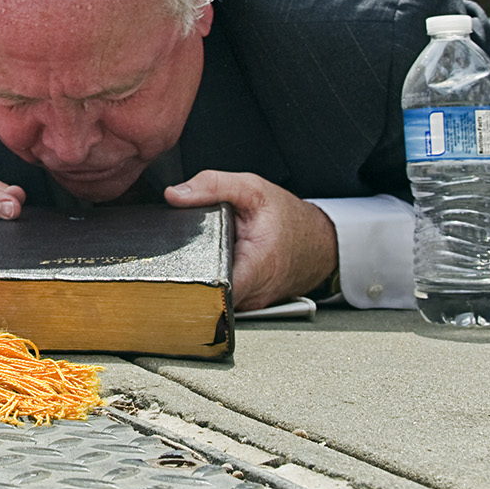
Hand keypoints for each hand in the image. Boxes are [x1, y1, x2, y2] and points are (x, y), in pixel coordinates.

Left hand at [164, 170, 337, 310]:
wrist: (320, 240)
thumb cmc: (290, 218)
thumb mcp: (252, 189)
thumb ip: (213, 185)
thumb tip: (175, 194)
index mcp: (256, 266)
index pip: (213, 287)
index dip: (187, 278)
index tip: (169, 266)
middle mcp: (253, 293)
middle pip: (205, 294)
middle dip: (184, 274)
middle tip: (171, 256)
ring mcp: (251, 302)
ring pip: (211, 299)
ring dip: (197, 278)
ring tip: (189, 258)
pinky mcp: (247, 303)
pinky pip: (220, 297)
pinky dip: (209, 281)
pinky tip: (205, 265)